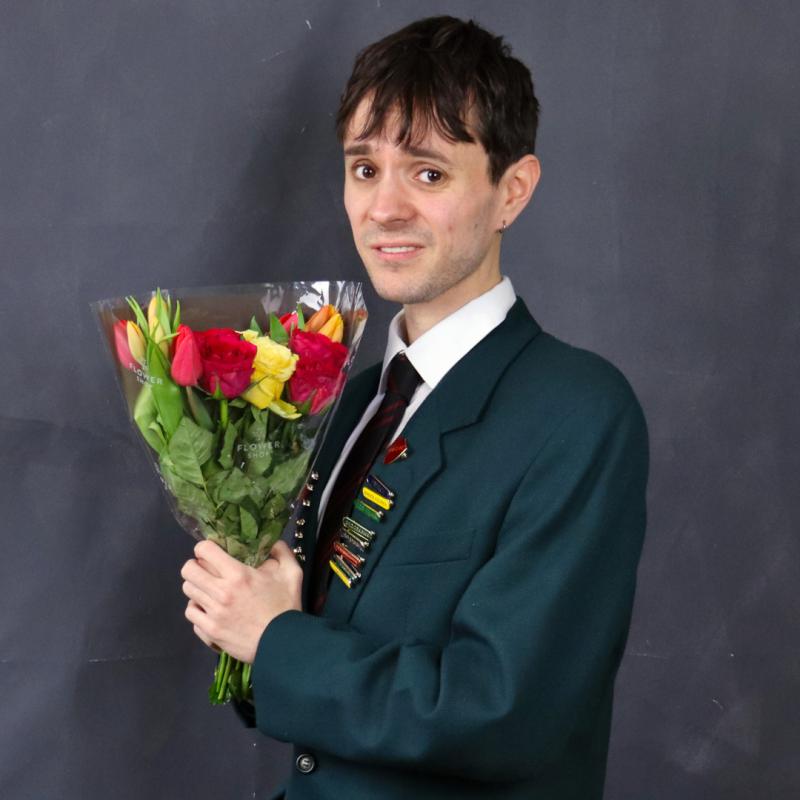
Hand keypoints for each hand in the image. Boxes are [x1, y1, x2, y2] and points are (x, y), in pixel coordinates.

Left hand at [181, 539, 302, 662]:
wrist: (283, 644)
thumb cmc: (286, 607)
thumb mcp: (292, 574)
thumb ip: (282, 552)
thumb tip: (271, 542)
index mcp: (238, 574)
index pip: (204, 550)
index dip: (205, 548)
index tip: (212, 552)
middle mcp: (220, 592)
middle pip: (188, 571)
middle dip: (195, 566)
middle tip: (207, 570)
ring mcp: (212, 613)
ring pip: (188, 591)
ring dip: (197, 587)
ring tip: (209, 589)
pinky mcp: (210, 631)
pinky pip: (191, 613)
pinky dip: (197, 609)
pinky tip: (208, 609)